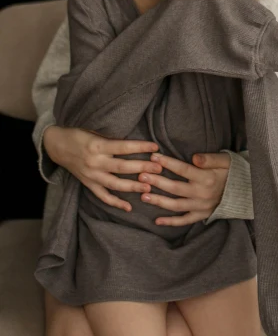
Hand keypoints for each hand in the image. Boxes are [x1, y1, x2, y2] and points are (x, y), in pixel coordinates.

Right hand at [43, 126, 162, 211]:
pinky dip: (115, 203)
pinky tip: (129, 207)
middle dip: (142, 168)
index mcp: (97, 146)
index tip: (155, 146)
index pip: (123, 147)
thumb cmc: (79, 134)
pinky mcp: (88, 185)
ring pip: (115, 184)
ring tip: (149, 187)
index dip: (140, 146)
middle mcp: (95, 162)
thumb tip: (134, 140)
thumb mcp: (94, 130)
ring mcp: (92, 176)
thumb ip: (111, 137)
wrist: (57, 146)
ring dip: (133, 187)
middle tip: (159, 168)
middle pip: (123, 167)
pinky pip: (103, 196)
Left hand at [139, 152, 230, 225]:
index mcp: (206, 178)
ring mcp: (201, 206)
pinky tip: (157, 220)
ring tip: (143, 196)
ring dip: (159, 201)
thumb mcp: (224, 160)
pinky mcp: (202, 215)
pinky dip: (171, 222)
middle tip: (141, 176)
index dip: (167, 163)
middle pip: (175, 188)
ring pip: (176, 205)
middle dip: (156, 182)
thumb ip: (209, 158)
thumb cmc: (231, 171)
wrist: (244, 190)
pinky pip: (184, 220)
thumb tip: (194, 157)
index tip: (153, 157)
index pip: (182, 169)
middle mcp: (202, 194)